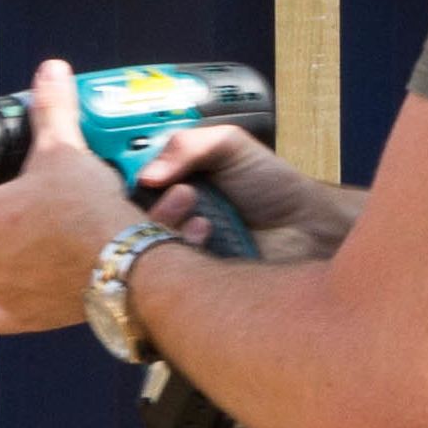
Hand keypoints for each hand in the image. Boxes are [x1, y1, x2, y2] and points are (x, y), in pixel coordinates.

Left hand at [0, 64, 138, 336]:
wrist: (121, 263)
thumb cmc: (85, 210)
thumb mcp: (65, 150)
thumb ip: (51, 110)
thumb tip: (50, 73)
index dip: (9, 188)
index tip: (33, 185)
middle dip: (19, 222)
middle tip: (54, 209)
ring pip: (2, 266)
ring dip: (25, 256)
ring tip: (62, 238)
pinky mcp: (18, 319)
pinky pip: (9, 306)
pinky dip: (25, 294)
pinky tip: (48, 274)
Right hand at [138, 123, 357, 264]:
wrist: (308, 229)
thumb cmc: (273, 185)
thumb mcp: (230, 147)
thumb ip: (188, 145)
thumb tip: (146, 175)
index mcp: (170, 185)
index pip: (125, 183)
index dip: (119, 177)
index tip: (123, 169)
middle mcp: (166, 218)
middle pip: (124, 216)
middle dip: (141, 202)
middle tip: (180, 192)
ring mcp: (173, 250)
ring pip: (139, 243)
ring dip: (164, 222)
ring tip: (200, 213)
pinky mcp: (186, 281)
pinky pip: (163, 271)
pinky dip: (179, 247)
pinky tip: (206, 234)